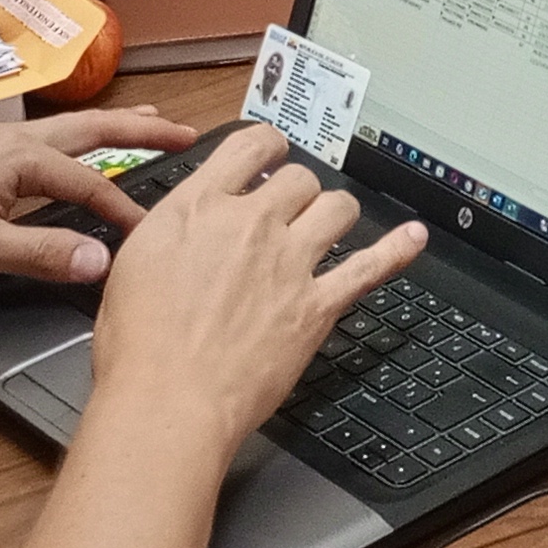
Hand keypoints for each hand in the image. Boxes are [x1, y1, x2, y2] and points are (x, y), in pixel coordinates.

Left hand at [0, 109, 194, 290]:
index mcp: (18, 159)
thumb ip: (43, 254)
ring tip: (142, 123)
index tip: (155, 235)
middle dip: (138, 130)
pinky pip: (39, 145)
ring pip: (63, 134)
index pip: (90, 184)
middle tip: (183, 131)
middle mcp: (9, 142)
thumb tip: (102, 260)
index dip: (125, 212)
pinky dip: (72, 145)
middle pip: (88, 132)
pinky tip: (68, 157)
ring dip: (107, 130)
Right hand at [90, 124, 424, 444]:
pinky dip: (397, 250)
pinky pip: (369, 268)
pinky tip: (413, 238)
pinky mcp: (316, 306)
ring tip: (329, 223)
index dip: (268, 147)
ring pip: (338, 208)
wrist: (168, 400)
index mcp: (199, 207)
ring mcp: (289, 263)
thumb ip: (169, 228)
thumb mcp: (134, 262)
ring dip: (335, 212)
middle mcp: (251, 224)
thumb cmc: (139, 346)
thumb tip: (188, 218)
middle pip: (299, 179)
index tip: (271, 157)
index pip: (250, 146)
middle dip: (298, 190)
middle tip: (289, 209)